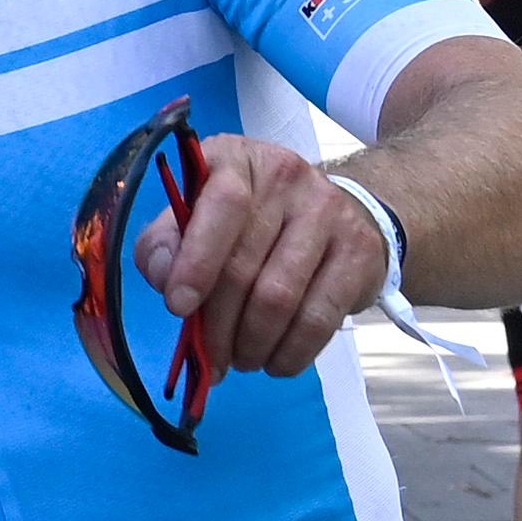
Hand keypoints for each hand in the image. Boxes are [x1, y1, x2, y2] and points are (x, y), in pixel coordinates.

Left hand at [135, 132, 389, 377]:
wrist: (335, 212)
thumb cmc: (248, 220)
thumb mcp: (197, 217)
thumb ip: (166, 243)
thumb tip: (162, 277)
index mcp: (235, 158)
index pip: (222, 204)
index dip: (196, 260)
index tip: (178, 306)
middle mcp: (285, 176)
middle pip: (244, 265)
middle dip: (217, 326)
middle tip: (210, 359)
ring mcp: (328, 211)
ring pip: (279, 298)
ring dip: (252, 344)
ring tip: (241, 360)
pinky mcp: (359, 251)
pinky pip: (319, 318)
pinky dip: (291, 352)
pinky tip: (277, 362)